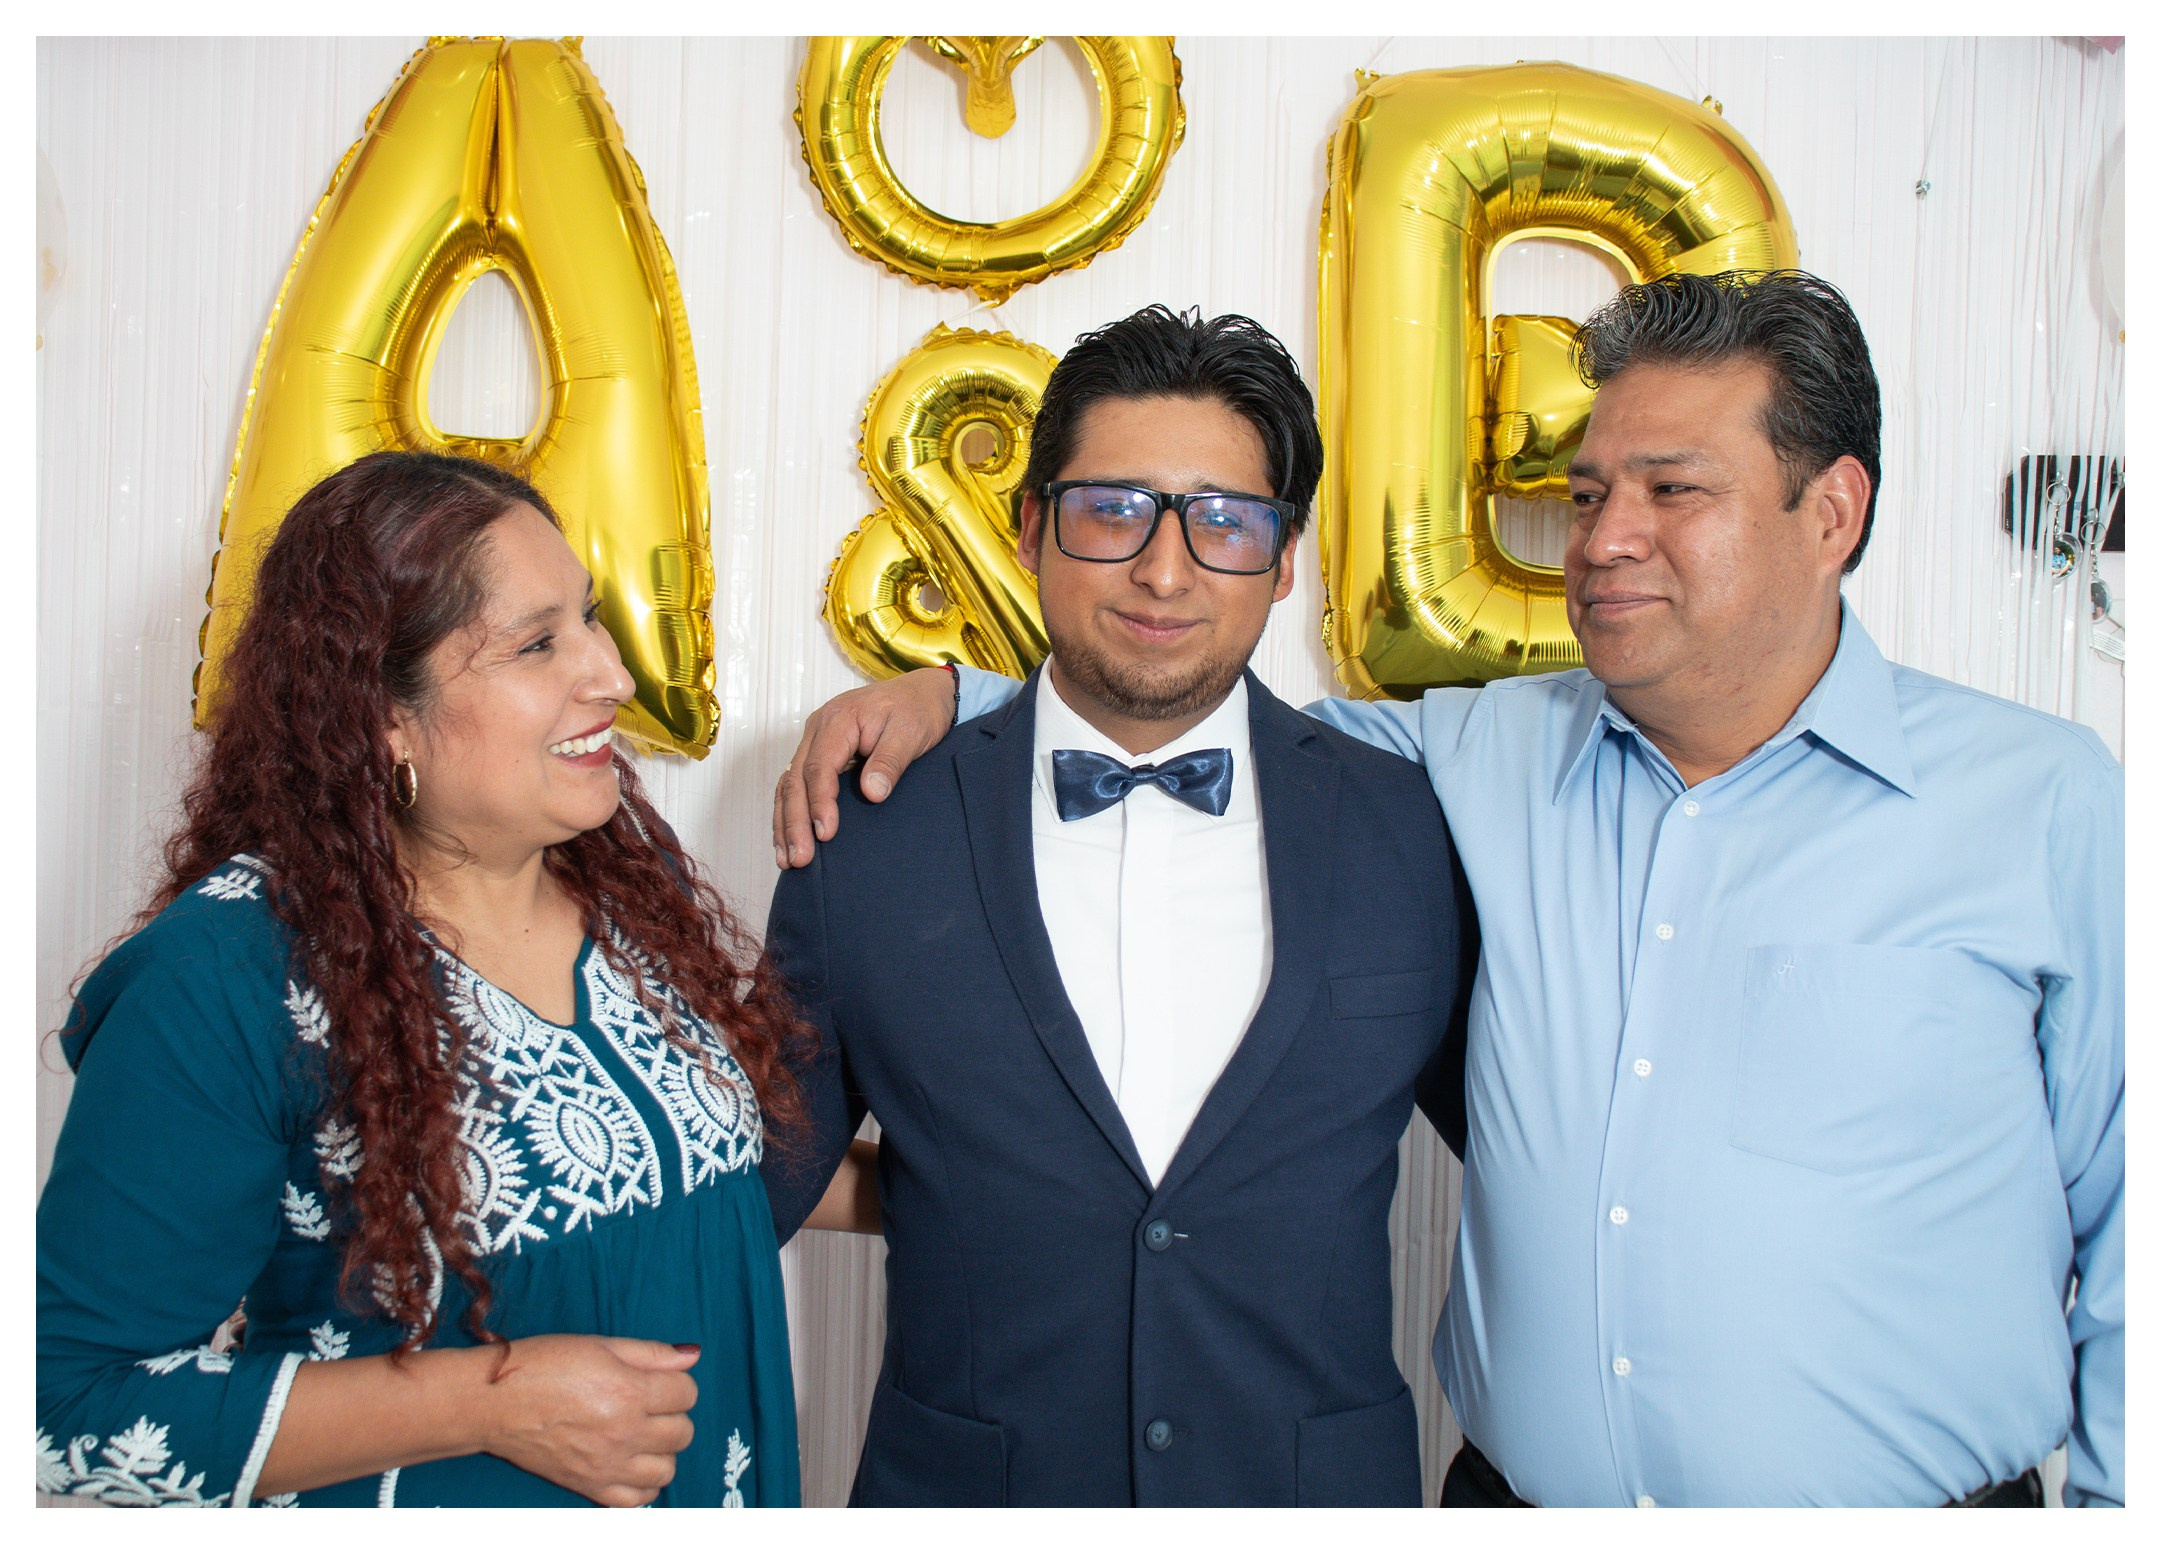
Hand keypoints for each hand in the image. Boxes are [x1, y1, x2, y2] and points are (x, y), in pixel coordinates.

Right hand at [480, 1335, 700, 1507]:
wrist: (495, 1402)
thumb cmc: (544, 1365)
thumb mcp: (600, 1345)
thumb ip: (651, 1353)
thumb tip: (693, 1354)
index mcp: (630, 1392)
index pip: (687, 1394)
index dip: (677, 1383)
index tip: (658, 1381)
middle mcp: (625, 1433)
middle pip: (683, 1432)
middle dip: (673, 1415)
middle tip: (649, 1405)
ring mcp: (608, 1465)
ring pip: (667, 1469)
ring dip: (662, 1451)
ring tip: (641, 1434)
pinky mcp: (589, 1487)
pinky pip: (637, 1499)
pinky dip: (642, 1484)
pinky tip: (631, 1463)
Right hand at [774, 667, 955, 866]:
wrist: (922, 692)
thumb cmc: (918, 709)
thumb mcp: (911, 731)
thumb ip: (890, 761)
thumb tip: (871, 793)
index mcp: (838, 720)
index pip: (818, 767)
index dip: (819, 803)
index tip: (825, 833)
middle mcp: (818, 730)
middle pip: (795, 779)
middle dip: (794, 821)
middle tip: (800, 858)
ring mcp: (816, 742)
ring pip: (789, 785)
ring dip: (785, 822)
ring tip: (788, 859)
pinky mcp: (820, 754)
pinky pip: (796, 785)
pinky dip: (790, 813)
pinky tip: (788, 839)